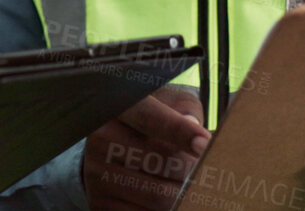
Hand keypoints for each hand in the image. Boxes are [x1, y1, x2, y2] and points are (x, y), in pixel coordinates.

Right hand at [82, 83, 209, 210]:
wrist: (119, 147)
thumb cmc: (156, 123)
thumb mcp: (171, 105)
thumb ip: (186, 111)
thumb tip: (198, 139)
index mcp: (119, 109)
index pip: (151, 119)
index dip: (180, 131)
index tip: (204, 144)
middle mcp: (101, 139)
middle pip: (160, 161)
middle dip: (192, 170)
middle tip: (208, 171)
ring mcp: (97, 173)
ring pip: (158, 194)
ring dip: (183, 195)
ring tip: (192, 187)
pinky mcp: (100, 203)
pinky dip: (167, 210)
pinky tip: (172, 201)